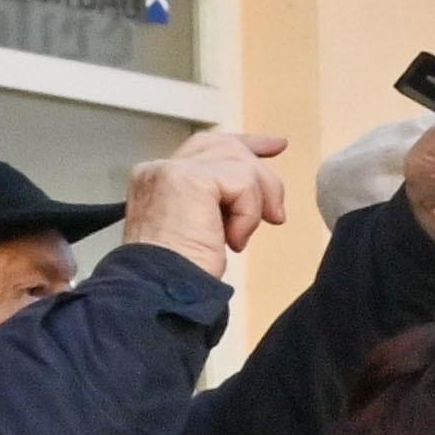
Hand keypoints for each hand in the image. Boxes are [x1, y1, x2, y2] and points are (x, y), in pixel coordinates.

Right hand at [120, 126, 289, 276]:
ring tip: (241, 237)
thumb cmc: (180, 276)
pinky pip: (242, 183)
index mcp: (158, 177)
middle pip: (227, 147)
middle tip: (276, 214)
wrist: (160, 289)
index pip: (206, 146)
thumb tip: (263, 199)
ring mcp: (172, 169)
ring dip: (255, 203)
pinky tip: (233, 240)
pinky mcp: (191, 178)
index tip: (276, 146)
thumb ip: (218, 205)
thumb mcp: (201, 232)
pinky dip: (248, 214)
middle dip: (262, 175)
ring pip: (240, 163)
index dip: (245, 144)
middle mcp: (159, 167)